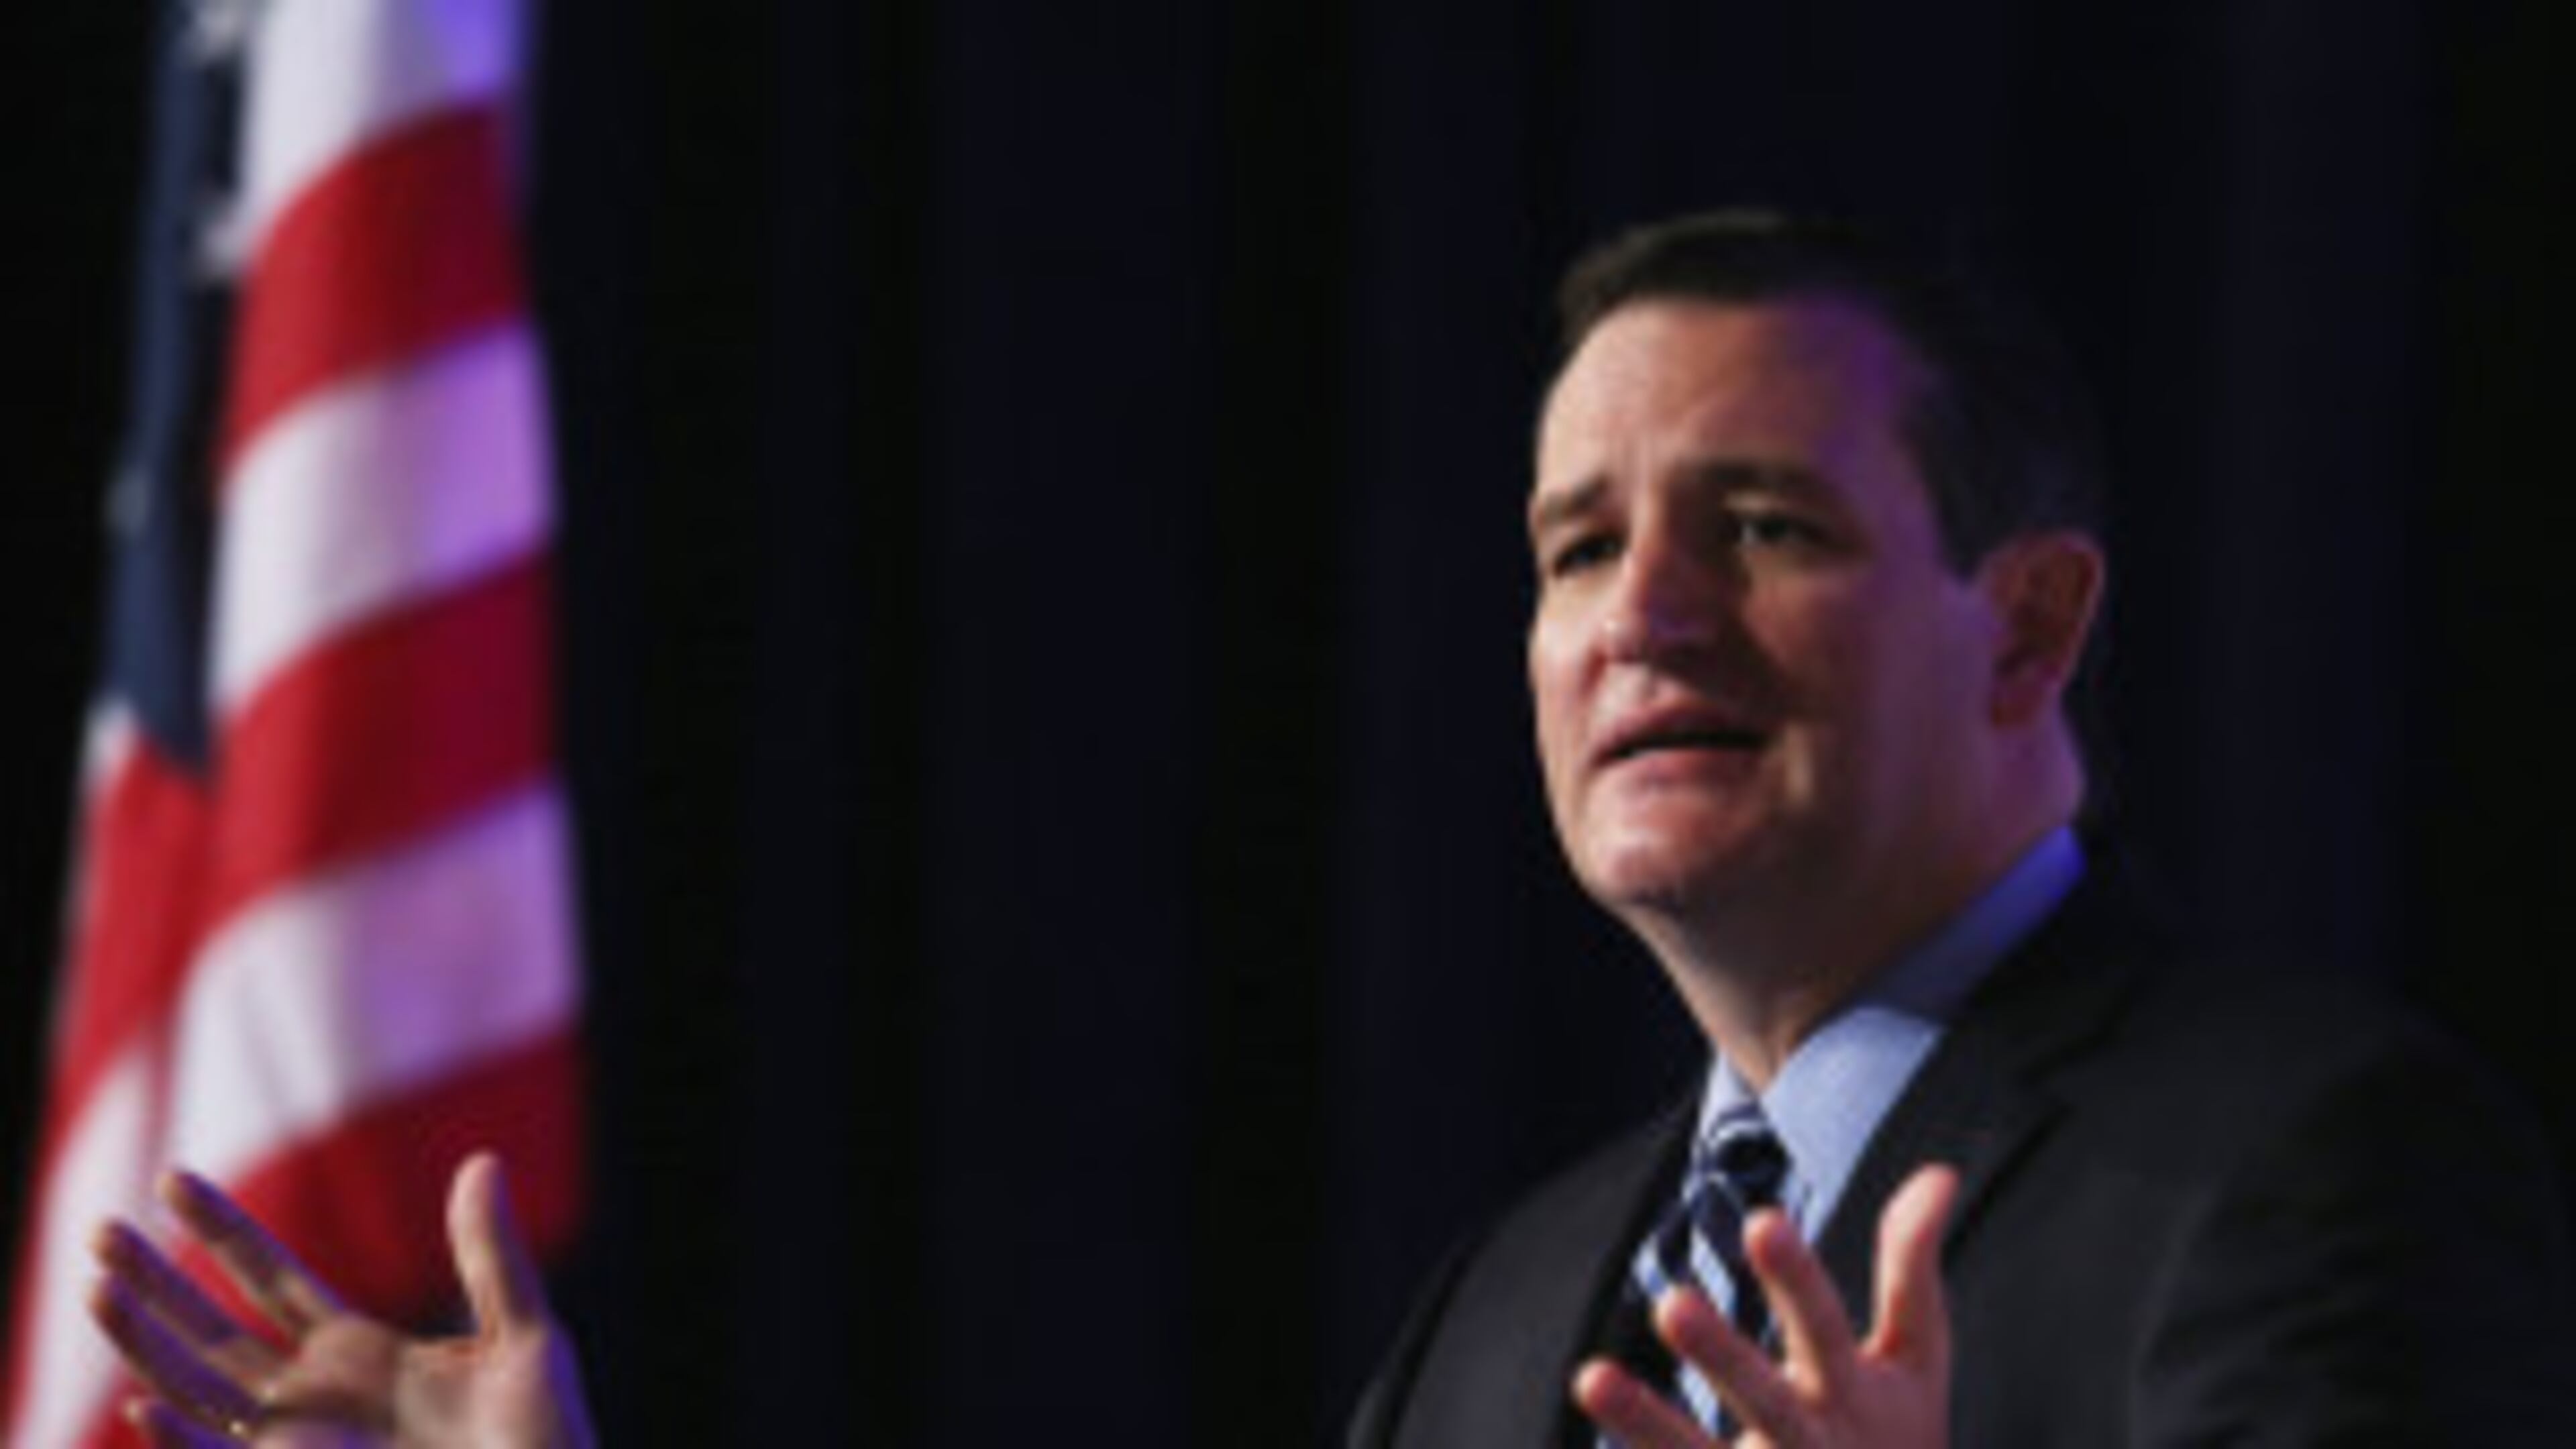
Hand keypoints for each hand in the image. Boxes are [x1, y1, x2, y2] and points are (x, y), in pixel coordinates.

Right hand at [88, 1153, 595, 1447]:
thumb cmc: (545, 1441)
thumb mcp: (525, 1337)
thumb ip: (490, 1258)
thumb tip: (481, 1162)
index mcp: (360, 1352)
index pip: (269, 1278)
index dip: (220, 1230)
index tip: (173, 1178)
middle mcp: (316, 1397)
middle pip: (212, 1329)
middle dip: (154, 1282)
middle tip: (99, 1227)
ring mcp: (302, 1447)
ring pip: (200, 1390)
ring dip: (146, 1345)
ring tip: (97, 1290)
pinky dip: (182, 1438)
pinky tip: (142, 1404)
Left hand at [1574, 1163, 1957, 1448]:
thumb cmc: (1896, 1441)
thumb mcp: (1915, 1361)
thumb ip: (1911, 1267)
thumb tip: (1939, 1172)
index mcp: (1849, 1393)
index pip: (1823, 1327)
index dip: (1795, 1280)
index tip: (1761, 1222)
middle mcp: (1807, 1441)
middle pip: (1765, 1398)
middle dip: (1722, 1354)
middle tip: (1671, 1302)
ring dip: (1646, 1422)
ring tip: (1590, 1377)